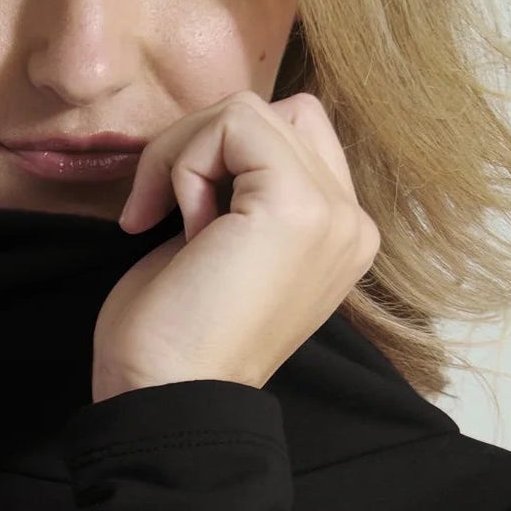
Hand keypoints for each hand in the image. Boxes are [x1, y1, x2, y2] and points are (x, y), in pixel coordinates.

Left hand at [92, 91, 379, 399]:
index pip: (290, 135)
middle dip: (198, 145)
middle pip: (275, 112)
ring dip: (185, 156)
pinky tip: (175, 224)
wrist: (166, 398)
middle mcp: (351, 222)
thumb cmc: (173, 337)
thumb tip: (215, 132)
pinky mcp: (297, 206)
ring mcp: (333, 214)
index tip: (173, 220)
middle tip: (159, 212)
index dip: (218, 157)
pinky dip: (182, 162)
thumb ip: (242, 189)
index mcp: (338, 235)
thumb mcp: (222, 244)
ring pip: (247, 111)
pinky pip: (231, 123)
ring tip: (167, 222)